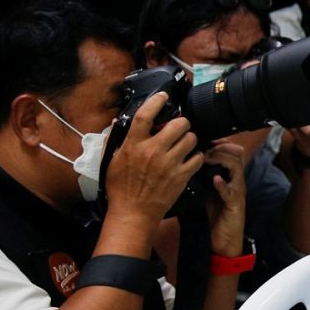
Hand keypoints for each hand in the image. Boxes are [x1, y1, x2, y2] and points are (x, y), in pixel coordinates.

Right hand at [103, 92, 202, 224]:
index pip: (145, 115)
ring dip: (189, 139)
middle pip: (178, 123)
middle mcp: (152, 151)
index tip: (163, 96)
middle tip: (178, 129)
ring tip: (183, 145)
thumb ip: (116, 140)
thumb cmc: (120, 188)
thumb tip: (119, 122)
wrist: (132, 213)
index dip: (156, 101)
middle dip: (181, 123)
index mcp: (133, 145)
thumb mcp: (112, 161)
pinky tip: (188, 160)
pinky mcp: (181, 176)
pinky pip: (198, 157)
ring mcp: (169, 163)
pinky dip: (195, 157)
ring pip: (191, 138)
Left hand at [201, 141, 246, 255]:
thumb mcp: (207, 193)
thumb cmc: (215, 217)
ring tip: (209, 158)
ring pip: (237, 168)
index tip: (206, 138)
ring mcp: (237, 192)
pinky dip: (224, 185)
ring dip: (222, 160)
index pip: (231, 152)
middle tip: (206, 146)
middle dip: (222, 147)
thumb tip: (186, 163)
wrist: (223, 242)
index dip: (220, 142)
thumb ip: (202, 178)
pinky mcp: (235, 205)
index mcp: (229, 177)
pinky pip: (231, 192)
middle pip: (237, 154)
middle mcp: (236, 181)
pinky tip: (216, 180)